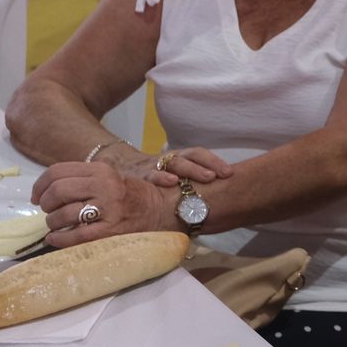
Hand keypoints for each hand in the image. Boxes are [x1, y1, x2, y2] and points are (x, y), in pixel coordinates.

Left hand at [32, 162, 176, 247]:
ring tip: (57, 225)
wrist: (162, 210)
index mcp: (101, 170)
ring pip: (63, 214)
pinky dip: (59, 238)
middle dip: (46, 204)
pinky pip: (75, 235)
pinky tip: (56, 238)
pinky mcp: (111, 230)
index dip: (40, 185)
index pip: (58, 172)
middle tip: (49, 211)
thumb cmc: (132, 195)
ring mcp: (108, 209)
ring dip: (53, 222)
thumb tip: (46, 191)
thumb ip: (83, 180)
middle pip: (58, 191)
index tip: (37, 197)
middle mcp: (104, 186)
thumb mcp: (109, 178)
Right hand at [107, 146, 233, 188]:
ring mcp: (151, 167)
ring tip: (198, 176)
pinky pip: (149, 176)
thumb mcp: (173, 176)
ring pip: (170, 164)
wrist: (117, 166)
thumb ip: (192, 182)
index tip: (229, 173)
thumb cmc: (155, 176)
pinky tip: (170, 182)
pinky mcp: (138, 177)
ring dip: (186, 170)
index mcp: (178, 158)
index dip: (213, 161)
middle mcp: (166, 160)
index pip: (197, 154)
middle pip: (185, 158)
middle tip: (215, 176)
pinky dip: (160, 178)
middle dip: (201, 166)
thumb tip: (221, 193)